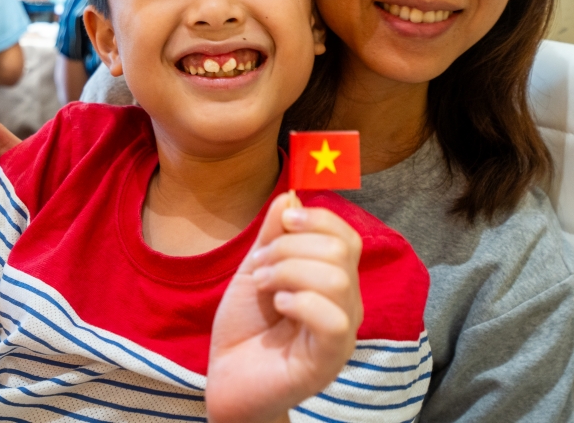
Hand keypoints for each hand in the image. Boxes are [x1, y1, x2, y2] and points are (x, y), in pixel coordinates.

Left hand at [206, 194, 362, 422]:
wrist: (226, 379)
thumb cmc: (245, 329)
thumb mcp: (255, 269)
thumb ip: (273, 235)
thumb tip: (290, 195)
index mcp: (333, 280)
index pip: (346, 236)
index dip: (317, 218)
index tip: (284, 221)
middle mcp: (347, 304)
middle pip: (340, 250)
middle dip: (290, 246)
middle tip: (260, 267)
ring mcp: (341, 333)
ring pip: (337, 279)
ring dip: (288, 271)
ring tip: (265, 286)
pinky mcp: (329, 359)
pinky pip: (333, 319)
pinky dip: (299, 301)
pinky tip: (279, 306)